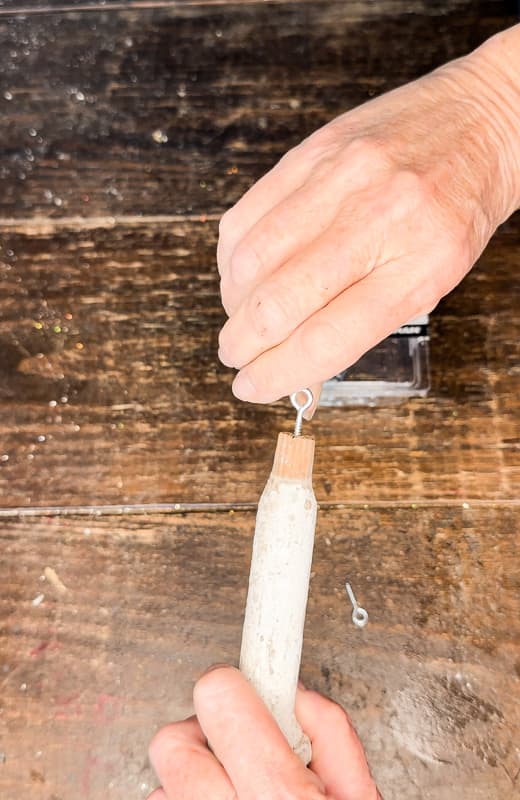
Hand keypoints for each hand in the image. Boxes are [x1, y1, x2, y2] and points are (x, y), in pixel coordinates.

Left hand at [147, 665, 380, 799]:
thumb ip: (334, 738)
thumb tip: (298, 697)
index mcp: (278, 798)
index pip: (220, 697)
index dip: (235, 686)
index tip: (243, 684)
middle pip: (171, 742)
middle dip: (205, 738)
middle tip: (237, 757)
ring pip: (161, 791)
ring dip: (194, 791)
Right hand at [217, 27, 519, 403]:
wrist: (481, 116)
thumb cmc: (460, 206)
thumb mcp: (434, 274)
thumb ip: (366, 315)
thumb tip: (298, 359)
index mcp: (420, 266)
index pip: (327, 339)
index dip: (277, 372)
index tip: (251, 386)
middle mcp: (377, 219)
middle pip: (279, 303)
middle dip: (242, 343)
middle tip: (236, 355)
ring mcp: (341, 178)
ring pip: (252, 259)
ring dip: (233, 302)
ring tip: (241, 314)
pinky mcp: (314, 150)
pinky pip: (247, 213)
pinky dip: (232, 256)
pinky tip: (243, 271)